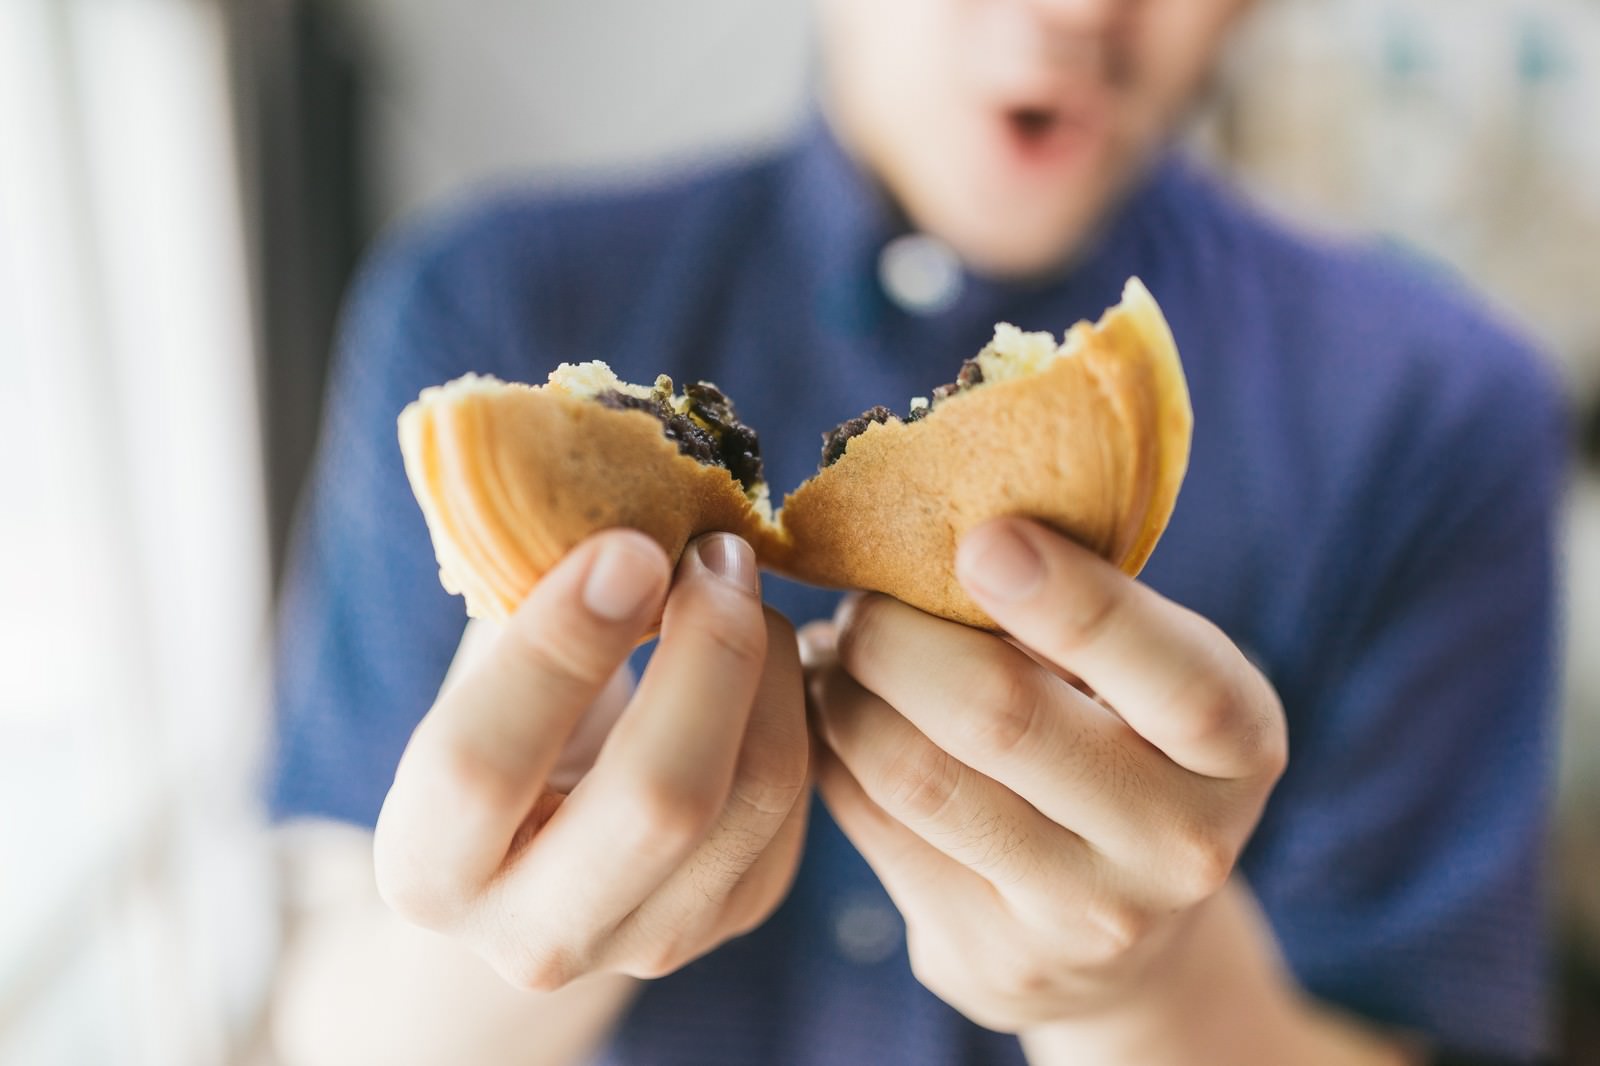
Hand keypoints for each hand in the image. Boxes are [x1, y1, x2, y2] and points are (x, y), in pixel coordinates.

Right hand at [374, 530, 809, 990]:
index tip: (627, 546)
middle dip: (706, 651)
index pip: (482, 767)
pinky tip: (755, 643)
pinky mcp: (739, 912)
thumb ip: (517, 604)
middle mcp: (535, 936)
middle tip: (715, 553)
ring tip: (732, 583)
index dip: (558, 647)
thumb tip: (601, 491)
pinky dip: (792, 695)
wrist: (536, 848)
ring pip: (756, 792)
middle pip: (659, 801)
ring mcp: (651, 940)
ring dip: (765, 660)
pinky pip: (797, 793)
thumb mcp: (477, 675)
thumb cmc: (498, 726)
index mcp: (427, 869)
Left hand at [803, 518, 1286, 1033]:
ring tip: (837, 654)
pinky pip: (874, 828)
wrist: (1128, 941)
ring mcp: (1085, 917)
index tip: (981, 538)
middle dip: (899, 634)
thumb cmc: (1127, 751)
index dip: (1072, 602)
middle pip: (1001, 715)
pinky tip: (831, 717)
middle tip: (864, 600)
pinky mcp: (992, 959)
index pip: (1173, 679)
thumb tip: (948, 518)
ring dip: (846, 693)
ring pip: (915, 774)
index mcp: (1239, 745)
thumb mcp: (1149, 678)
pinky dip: (832, 753)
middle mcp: (1180, 844)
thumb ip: (1082, 611)